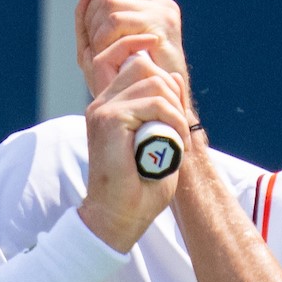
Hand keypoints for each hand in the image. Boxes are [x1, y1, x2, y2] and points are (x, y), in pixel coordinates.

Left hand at [76, 0, 192, 117]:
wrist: (154, 113)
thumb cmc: (126, 83)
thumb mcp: (99, 45)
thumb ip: (90, 13)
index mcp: (146, 3)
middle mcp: (157, 3)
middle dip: (91, 14)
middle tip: (96, 43)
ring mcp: (162, 13)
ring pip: (109, 2)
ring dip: (97, 31)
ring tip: (104, 54)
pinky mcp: (161, 28)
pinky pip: (117, 22)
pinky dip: (105, 40)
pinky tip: (112, 57)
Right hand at [78, 51, 190, 250]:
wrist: (117, 218)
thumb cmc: (138, 188)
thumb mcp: (159, 140)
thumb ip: (164, 109)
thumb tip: (172, 78)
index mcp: (110, 105)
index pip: (134, 63)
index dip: (162, 73)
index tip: (178, 97)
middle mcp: (103, 103)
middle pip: (145, 67)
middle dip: (173, 94)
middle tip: (179, 131)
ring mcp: (103, 109)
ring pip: (154, 84)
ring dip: (176, 112)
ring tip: (176, 142)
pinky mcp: (110, 120)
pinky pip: (155, 104)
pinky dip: (173, 121)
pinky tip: (174, 145)